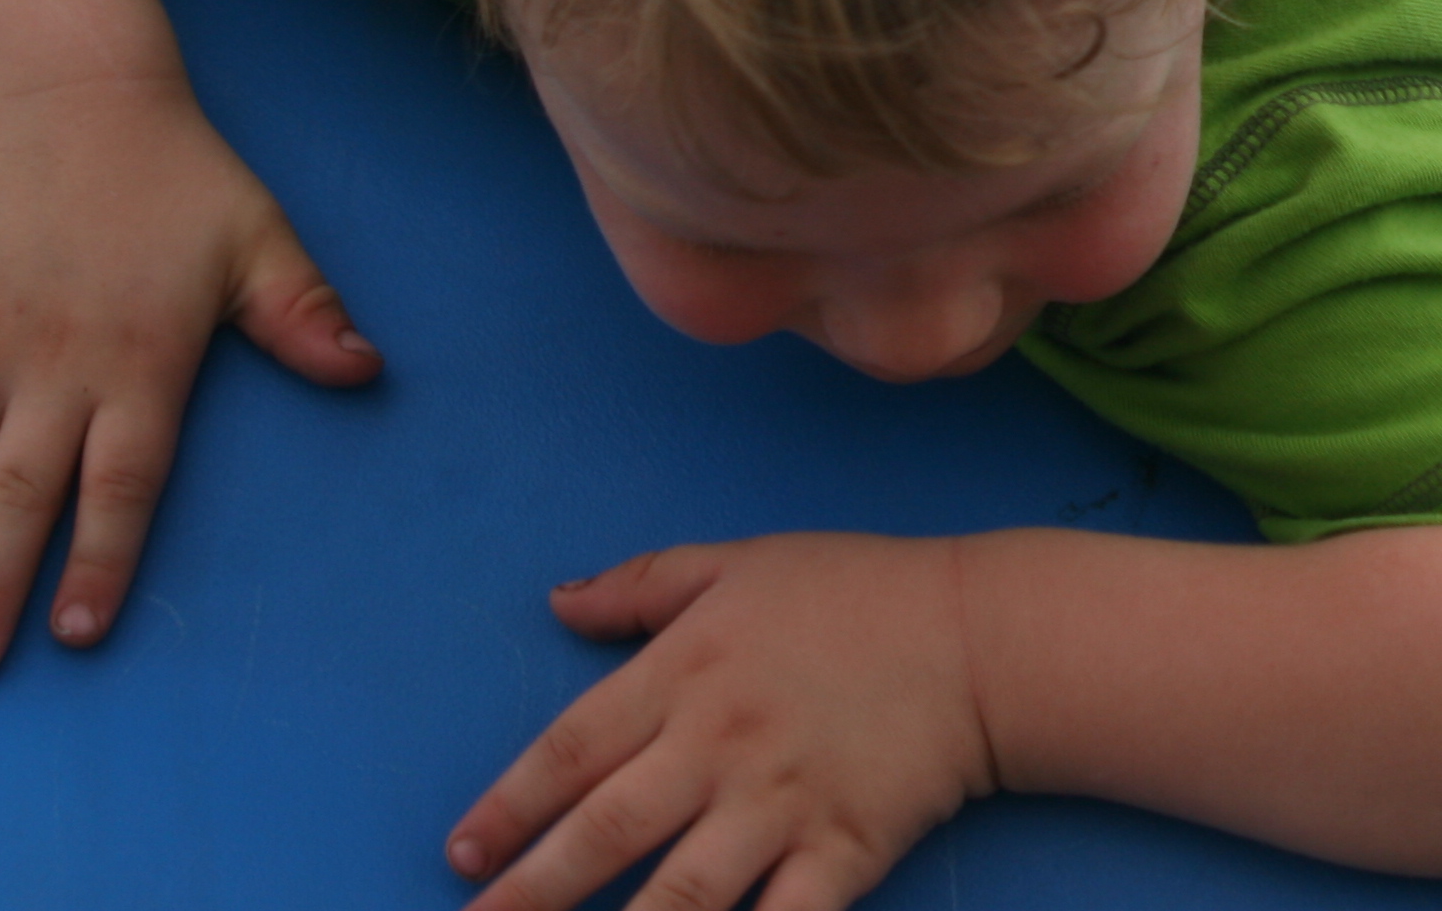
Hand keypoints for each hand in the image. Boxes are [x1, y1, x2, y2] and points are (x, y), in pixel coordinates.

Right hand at [0, 78, 379, 673]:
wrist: (72, 99)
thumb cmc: (176, 178)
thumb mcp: (258, 240)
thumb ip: (302, 314)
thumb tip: (365, 370)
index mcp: (142, 362)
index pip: (123, 481)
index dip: (101, 557)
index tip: (76, 632)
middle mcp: (54, 367)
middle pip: (18, 493)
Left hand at [448, 534, 996, 910]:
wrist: (981, 636)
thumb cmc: (859, 592)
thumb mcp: (742, 564)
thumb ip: (644, 585)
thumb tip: (559, 603)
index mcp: (688, 670)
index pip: (573, 749)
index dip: (509, 807)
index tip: (460, 855)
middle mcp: (721, 743)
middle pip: (605, 831)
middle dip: (529, 893)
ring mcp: (781, 803)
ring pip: (680, 893)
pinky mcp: (842, 851)